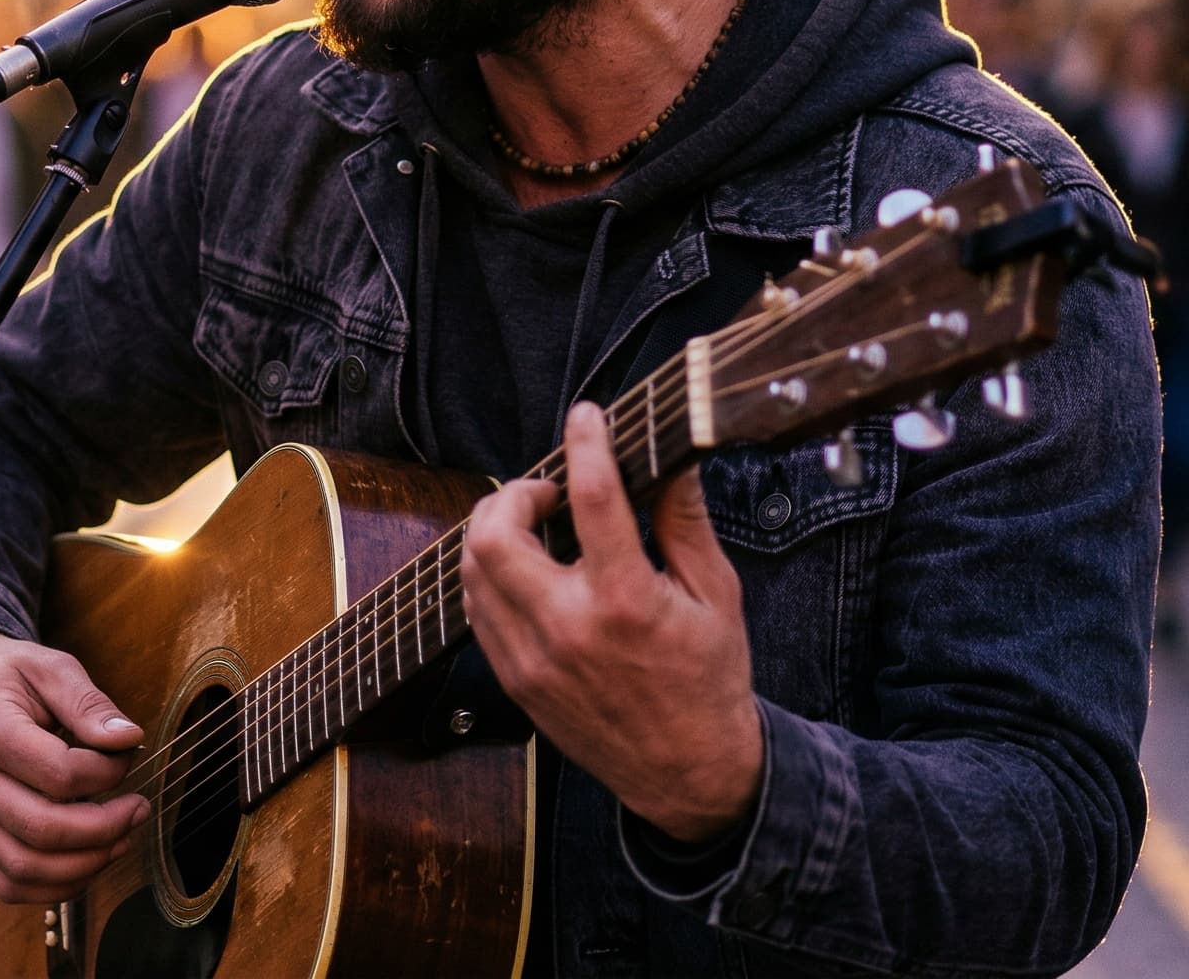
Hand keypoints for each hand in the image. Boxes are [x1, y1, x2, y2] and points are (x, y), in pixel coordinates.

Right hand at [0, 632, 150, 903]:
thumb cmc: (4, 678)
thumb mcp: (48, 666)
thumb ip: (88, 702)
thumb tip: (129, 739)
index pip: (58, 773)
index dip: (106, 771)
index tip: (126, 754)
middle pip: (42, 829)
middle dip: (105, 828)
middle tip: (138, 808)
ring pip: (25, 869)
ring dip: (85, 864)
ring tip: (121, 838)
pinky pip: (10, 885)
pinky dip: (55, 887)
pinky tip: (88, 859)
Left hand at [463, 402, 763, 842]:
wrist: (689, 773)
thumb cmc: (709, 679)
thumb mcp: (716, 594)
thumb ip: (685, 520)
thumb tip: (674, 457)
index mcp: (627, 603)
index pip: (593, 500)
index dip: (586, 444)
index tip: (587, 416)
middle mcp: (569, 630)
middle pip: (495, 536)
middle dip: (513, 494)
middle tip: (545, 491)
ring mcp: (533, 660)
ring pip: (473, 571)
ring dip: (494, 532)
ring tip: (534, 526)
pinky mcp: (515, 682)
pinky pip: (478, 611)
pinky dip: (490, 576)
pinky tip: (525, 569)